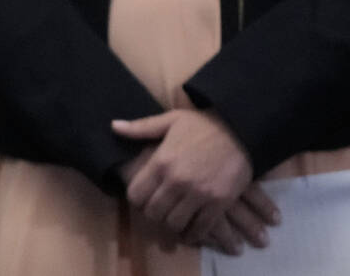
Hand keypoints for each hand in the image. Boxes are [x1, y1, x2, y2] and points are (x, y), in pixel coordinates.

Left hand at [113, 109, 272, 250]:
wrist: (241, 130)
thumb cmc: (202, 125)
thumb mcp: (169, 120)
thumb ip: (140, 128)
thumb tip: (113, 126)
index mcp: (161, 162)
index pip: (136, 194)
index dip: (136, 200)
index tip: (142, 199)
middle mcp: (177, 181)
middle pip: (154, 212)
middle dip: (153, 214)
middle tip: (158, 211)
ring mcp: (199, 194)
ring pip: (175, 223)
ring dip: (172, 225)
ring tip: (173, 219)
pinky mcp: (219, 203)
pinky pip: (202, 227)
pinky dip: (194, 233)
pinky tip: (191, 231)